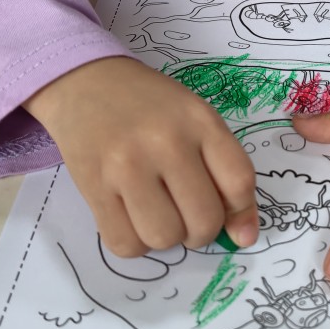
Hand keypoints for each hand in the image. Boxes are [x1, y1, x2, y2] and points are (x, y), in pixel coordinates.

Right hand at [23, 57, 258, 254]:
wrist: (86, 84)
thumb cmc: (150, 105)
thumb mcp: (196, 120)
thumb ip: (225, 171)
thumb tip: (244, 237)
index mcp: (200, 121)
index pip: (239, 183)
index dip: (241, 212)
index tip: (230, 216)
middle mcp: (166, 142)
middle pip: (204, 220)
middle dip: (202, 231)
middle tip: (187, 214)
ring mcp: (127, 166)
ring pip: (166, 238)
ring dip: (168, 237)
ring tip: (159, 213)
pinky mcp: (93, 187)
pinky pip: (126, 244)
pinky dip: (136, 243)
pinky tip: (133, 218)